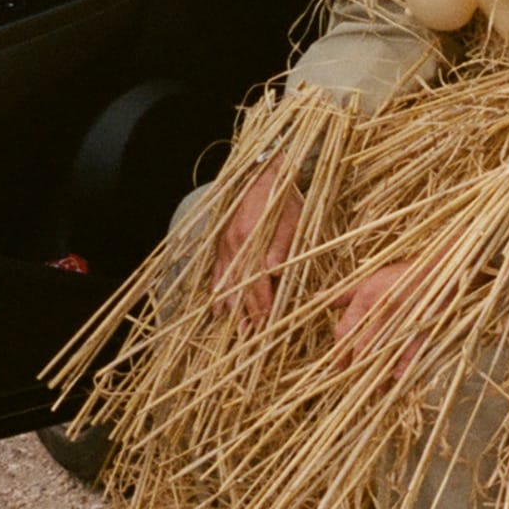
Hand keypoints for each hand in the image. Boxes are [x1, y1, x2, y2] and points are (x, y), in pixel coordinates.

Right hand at [211, 160, 302, 326]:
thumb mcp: (292, 219)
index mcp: (252, 240)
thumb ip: (281, 245)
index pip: (257, 281)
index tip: (267, 321)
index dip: (262, 303)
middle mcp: (234, 245)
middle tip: (249, 335)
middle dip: (245, 312)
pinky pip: (216, 270)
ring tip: (233, 327)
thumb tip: (272, 272)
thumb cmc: (283, 198)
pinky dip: (216, 289)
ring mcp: (224, 244)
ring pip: (225, 281)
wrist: (261, 174)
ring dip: (230, 306)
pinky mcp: (221, 242)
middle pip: (239, 286)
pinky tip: (216, 307)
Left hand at [333, 259, 435, 379]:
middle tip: (352, 384)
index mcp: (366, 296)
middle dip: (356, 367)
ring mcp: (402, 317)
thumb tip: (316, 298)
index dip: (339, 352)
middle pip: (363, 345)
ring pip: (384, 351)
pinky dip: (403, 366)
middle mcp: (381, 308)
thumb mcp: (368, 278)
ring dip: (378, 373)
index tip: (338, 366)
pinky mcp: (422, 324)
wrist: (438, 269)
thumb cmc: (401, 274)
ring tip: (373, 391)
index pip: (345, 330)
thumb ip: (343, 293)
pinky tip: (396, 379)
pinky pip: (410, 349)